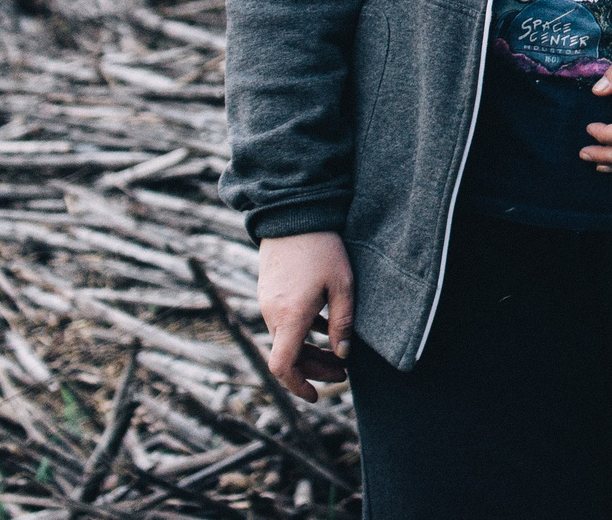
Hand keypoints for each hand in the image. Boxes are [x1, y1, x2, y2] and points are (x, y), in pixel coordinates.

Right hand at [255, 231, 352, 400]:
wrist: (293, 214)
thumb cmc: (323, 248)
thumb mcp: (343, 285)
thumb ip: (343, 323)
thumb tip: (344, 355)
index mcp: (290, 316)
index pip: (283, 366)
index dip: (298, 386)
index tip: (317, 395)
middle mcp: (272, 314)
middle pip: (288, 357)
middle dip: (315, 370)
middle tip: (343, 373)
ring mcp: (267, 303)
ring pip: (286, 340)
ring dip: (310, 351)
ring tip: (340, 353)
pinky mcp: (269, 292)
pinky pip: (284, 322)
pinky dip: (304, 332)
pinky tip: (327, 326)